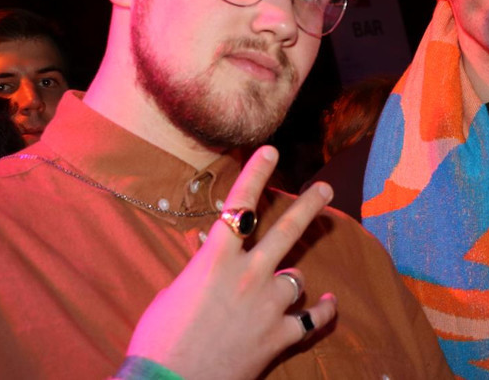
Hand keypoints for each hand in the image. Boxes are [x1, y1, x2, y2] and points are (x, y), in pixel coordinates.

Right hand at [126, 146, 337, 379]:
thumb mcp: (174, 292)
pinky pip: (311, 319)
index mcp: (215, 261)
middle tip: (326, 186)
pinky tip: (329, 303)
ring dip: (291, 281)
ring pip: (296, 278)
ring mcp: (267, 306)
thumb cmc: (159, 339)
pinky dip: (321, 312)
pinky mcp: (279, 337)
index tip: (271, 151)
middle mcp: (248, 276)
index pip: (240, 207)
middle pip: (287, 231)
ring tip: (285, 287)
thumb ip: (201, 267)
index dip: (256, 175)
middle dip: (309, 204)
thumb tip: (210, 247)